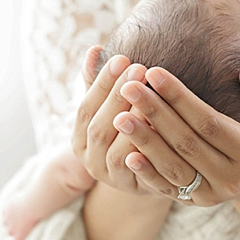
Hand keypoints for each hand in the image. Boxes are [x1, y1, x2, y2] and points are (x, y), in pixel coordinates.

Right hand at [70, 45, 147, 193]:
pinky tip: (159, 132)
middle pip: (100, 129)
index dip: (103, 84)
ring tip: (150, 97)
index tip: (122, 58)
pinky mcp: (135, 190)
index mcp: (79, 138)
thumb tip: (95, 49)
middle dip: (119, 97)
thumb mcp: (112, 105)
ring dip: (133, 125)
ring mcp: (111, 179)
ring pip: (117, 154)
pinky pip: (140, 176)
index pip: (86, 107)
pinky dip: (146, 156)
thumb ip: (102, 82)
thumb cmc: (129, 129)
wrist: (148, 170)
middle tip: (140, 68)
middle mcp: (90, 160)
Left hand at [113, 65, 239, 206]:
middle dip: (155, 113)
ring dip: (145, 141)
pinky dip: (147, 172)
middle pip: (186, 143)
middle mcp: (231, 178)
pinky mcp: (195, 202)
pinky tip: (126, 152)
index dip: (181, 98)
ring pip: (173, 167)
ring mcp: (211, 194)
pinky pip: (167, 188)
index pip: (209, 122)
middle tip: (129, 86)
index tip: (155, 71)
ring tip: (120, 115)